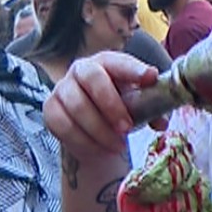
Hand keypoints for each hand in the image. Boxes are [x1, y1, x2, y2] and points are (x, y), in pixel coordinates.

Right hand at [43, 51, 160, 157]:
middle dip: (111, 105)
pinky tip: (99, 149)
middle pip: (92, 78)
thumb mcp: (139, 107)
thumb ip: (152, 110)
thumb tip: (161, 122)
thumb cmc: (120, 110)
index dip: (133, 69)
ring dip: (100, 130)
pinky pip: (63, 126)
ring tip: (118, 146)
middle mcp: (81, 70)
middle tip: (127, 128)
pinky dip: (83, 141)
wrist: (94, 130)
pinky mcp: (50, 110)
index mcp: (107, 63)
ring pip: (77, 106)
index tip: (151, 77)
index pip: (118, 61)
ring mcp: (62, 88)